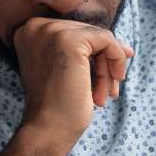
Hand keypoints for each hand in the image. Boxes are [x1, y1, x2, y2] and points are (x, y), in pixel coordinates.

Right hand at [12, 17, 133, 144]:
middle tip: (109, 90)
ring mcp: (51, 31)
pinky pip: (107, 40)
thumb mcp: (67, 70)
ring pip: (99, 37)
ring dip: (109, 67)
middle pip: (87, 32)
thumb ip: (85, 52)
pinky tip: (111, 86)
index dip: (94, 53)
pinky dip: (116, 60)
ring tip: (107, 93)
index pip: (74, 31)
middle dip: (103, 61)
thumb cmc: (58, 106)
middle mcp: (36, 26)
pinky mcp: (69, 40)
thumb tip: (126, 48)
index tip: (109, 74)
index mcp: (30, 31)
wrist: (48, 129)